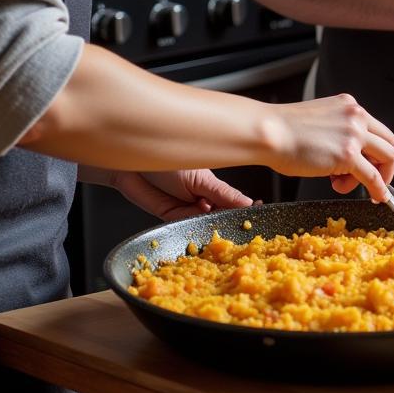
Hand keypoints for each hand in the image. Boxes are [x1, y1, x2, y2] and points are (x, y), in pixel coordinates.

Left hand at [111, 169, 252, 221]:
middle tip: (245, 233)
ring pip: (206, 225)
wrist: (130, 164)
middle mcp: (202, 197)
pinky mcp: (170, 219)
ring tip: (226, 236)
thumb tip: (248, 203)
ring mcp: (187, 209)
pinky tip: (204, 235)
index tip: (263, 215)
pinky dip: (194, 234)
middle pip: (222, 216)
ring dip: (214, 231)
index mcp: (213, 184)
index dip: (247, 210)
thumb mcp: (200, 177)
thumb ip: (222, 194)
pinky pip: (187, 230)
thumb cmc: (166, 157)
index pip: (234, 200)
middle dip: (231, 225)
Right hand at [270, 94, 393, 201]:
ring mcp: (354, 135)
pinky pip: (373, 177)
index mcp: (349, 105)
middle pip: (388, 142)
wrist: (268, 133)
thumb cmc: (283, 130)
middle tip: (368, 177)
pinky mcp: (348, 155)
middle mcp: (356, 116)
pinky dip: (379, 189)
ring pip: (388, 157)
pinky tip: (376, 197)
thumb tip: (346, 157)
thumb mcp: (320, 120)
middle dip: (382, 163)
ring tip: (347, 184)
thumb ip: (338, 132)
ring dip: (378, 176)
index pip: (376, 128)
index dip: (376, 150)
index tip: (372, 163)